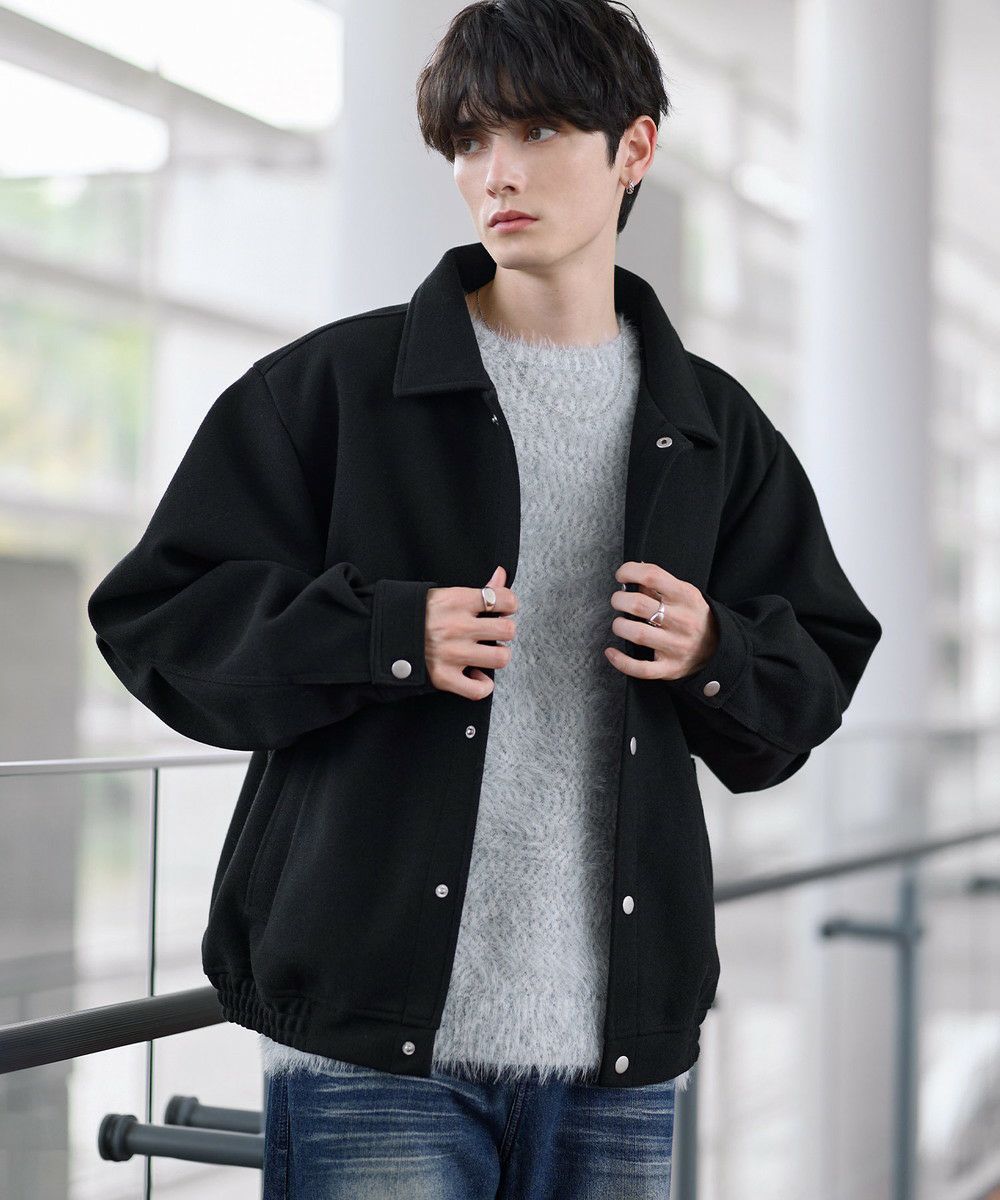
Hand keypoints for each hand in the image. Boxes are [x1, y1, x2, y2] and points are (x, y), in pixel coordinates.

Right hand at [424, 565, 517, 699]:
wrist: (381, 633)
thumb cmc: (415, 613)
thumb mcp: (445, 594)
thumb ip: (479, 588)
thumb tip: (501, 574)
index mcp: (457, 601)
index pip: (504, 599)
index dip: (508, 604)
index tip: (502, 609)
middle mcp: (457, 627)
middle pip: (507, 630)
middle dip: (504, 631)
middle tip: (492, 632)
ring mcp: (452, 654)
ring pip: (500, 658)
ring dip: (496, 656)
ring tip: (485, 652)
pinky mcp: (444, 677)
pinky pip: (479, 689)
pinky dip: (481, 685)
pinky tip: (474, 674)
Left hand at [605, 560, 718, 679]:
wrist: (719, 646)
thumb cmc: (694, 615)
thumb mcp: (684, 594)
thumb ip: (658, 586)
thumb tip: (630, 576)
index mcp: (686, 597)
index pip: (652, 576)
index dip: (630, 571)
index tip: (622, 575)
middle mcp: (682, 621)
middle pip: (638, 605)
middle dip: (619, 600)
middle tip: (618, 601)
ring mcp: (676, 646)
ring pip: (637, 634)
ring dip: (619, 626)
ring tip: (620, 623)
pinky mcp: (670, 668)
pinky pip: (641, 668)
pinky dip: (621, 661)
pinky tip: (611, 652)